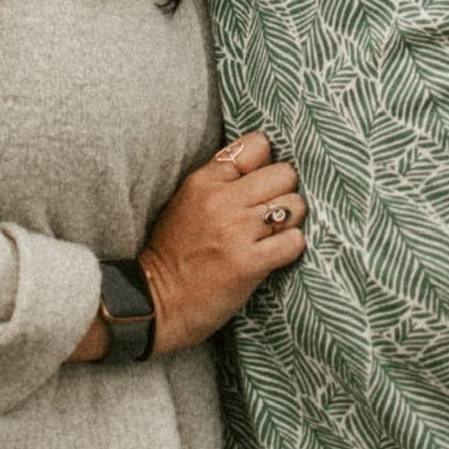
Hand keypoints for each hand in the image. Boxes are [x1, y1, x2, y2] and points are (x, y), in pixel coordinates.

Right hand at [137, 131, 307, 353]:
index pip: (258, 145)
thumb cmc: (173, 255)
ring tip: (272, 236)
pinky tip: (275, 256)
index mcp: (204, 181)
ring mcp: (236, 231)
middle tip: (270, 216)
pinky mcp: (248, 263)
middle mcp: (221, 200)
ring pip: (294, 205)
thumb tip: (265, 162)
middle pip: (284, 173)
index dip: (266, 165)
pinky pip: (293, 241)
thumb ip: (220, 179)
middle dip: (283, 193)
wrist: (154, 303)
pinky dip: (291, 248)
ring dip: (290, 222)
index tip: (260, 187)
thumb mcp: (186, 202)